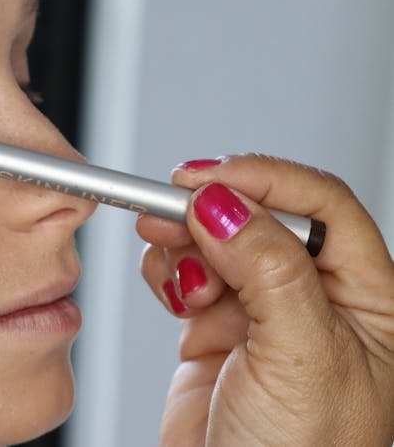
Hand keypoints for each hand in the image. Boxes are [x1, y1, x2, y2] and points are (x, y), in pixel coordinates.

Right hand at [138, 154, 393, 445]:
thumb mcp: (302, 357)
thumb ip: (268, 268)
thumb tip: (225, 203)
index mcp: (368, 301)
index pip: (322, 208)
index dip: (266, 180)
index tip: (209, 179)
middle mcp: (314, 301)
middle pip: (260, 216)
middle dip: (212, 208)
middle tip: (171, 207)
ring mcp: (260, 315)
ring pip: (215, 240)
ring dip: (184, 240)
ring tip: (171, 263)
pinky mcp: (212, 330)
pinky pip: (185, 274)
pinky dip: (167, 270)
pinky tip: (170, 289)